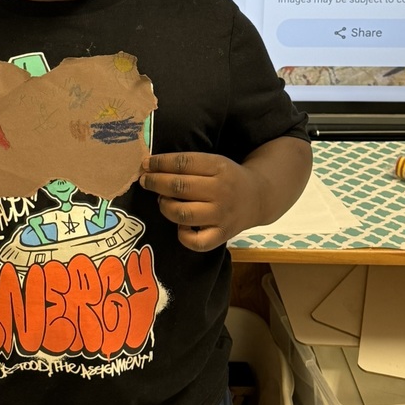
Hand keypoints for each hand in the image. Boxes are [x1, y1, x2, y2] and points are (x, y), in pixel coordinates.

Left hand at [139, 152, 260, 251]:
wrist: (259, 198)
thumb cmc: (228, 177)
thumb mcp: (215, 162)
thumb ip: (188, 164)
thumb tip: (151, 166)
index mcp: (219, 167)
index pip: (183, 163)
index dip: (160, 163)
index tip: (146, 164)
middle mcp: (221, 191)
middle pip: (180, 187)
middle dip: (156, 182)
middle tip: (145, 181)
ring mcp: (222, 215)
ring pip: (183, 213)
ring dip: (165, 206)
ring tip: (162, 200)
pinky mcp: (222, 235)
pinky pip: (196, 242)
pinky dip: (182, 235)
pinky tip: (180, 225)